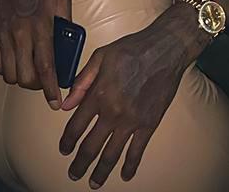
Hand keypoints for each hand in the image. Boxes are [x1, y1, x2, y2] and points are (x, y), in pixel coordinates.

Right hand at [0, 0, 71, 108]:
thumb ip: (65, 24)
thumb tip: (68, 48)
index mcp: (40, 26)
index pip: (46, 67)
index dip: (51, 88)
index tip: (55, 103)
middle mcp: (19, 34)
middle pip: (25, 77)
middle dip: (37, 86)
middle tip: (44, 80)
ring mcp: (1, 36)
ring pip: (9, 75)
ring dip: (21, 78)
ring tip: (30, 71)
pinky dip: (5, 70)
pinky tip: (15, 61)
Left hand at [59, 14, 192, 186]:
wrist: (164, 50)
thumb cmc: (132, 49)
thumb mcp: (100, 57)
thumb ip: (82, 81)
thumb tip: (66, 104)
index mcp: (98, 95)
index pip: (76, 126)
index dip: (67, 142)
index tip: (64, 150)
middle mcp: (112, 113)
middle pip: (91, 147)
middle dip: (80, 164)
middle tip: (74, 174)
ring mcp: (131, 121)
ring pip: (111, 154)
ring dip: (100, 172)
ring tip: (94, 183)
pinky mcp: (149, 124)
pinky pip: (137, 151)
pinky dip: (130, 166)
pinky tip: (125, 175)